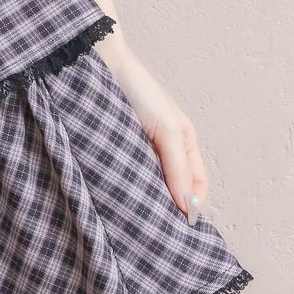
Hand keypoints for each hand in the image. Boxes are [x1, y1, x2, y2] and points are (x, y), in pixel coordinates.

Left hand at [95, 36, 209, 225]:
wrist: (97, 62)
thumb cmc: (139, 90)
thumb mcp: (168, 130)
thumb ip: (178, 168)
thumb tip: (189, 207)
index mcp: (182, 141)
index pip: (195, 184)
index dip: (192, 205)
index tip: (180, 228)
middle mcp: (161, 148)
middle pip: (170, 188)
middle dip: (165, 207)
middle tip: (154, 230)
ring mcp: (135, 148)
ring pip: (145, 184)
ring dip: (141, 198)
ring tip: (134, 220)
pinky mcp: (112, 147)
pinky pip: (122, 174)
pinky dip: (121, 187)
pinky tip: (115, 200)